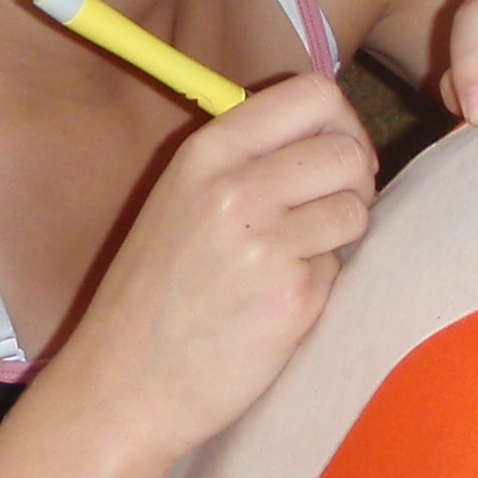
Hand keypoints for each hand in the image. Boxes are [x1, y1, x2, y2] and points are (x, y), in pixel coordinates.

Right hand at [57, 72, 377, 470]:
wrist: (123, 384)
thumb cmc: (152, 294)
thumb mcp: (178, 199)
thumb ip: (245, 158)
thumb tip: (331, 132)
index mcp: (205, 153)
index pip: (313, 94)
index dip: (341, 122)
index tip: (331, 155)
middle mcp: (236, 189)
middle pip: (346, 152)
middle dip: (352, 183)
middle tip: (322, 214)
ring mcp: (267, 244)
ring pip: (355, 210)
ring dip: (338, 236)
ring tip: (288, 262)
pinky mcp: (293, 299)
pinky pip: (340, 269)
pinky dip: (319, 285)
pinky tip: (273, 304)